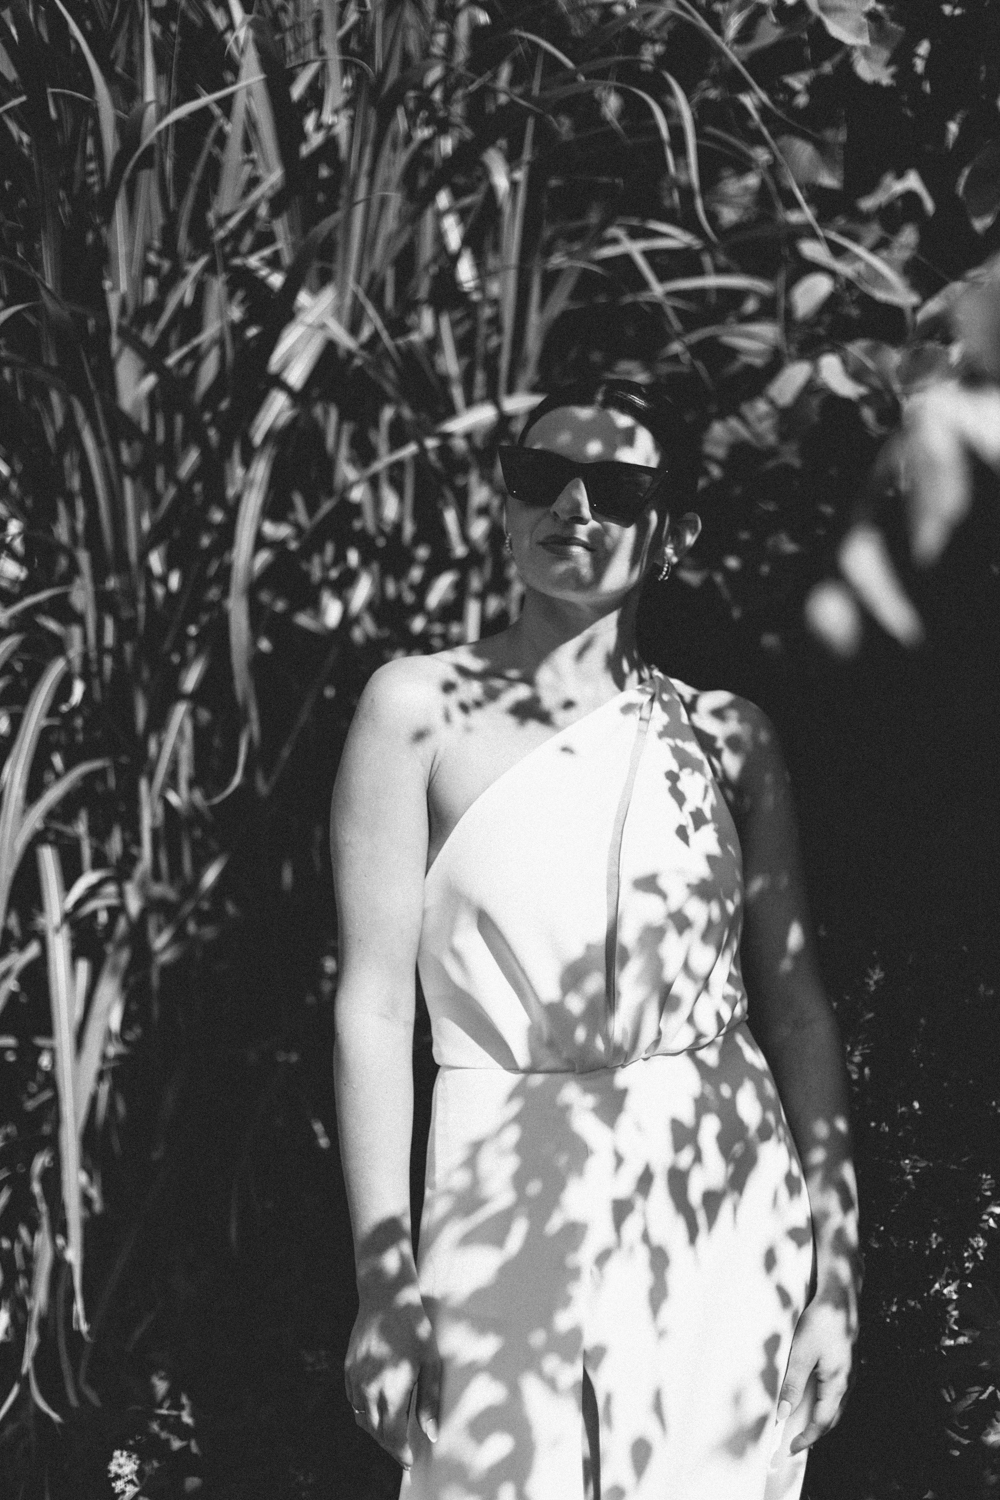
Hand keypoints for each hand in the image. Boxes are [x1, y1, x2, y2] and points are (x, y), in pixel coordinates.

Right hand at [345, 1292, 441, 1468]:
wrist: (386, 1297)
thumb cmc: (415, 1328)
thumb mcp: (430, 1362)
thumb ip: (429, 1401)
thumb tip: (430, 1434)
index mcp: (390, 1390)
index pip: (392, 1436)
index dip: (401, 1453)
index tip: (409, 1461)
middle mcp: (368, 1389)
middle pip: (376, 1432)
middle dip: (390, 1445)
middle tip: (404, 1452)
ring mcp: (355, 1380)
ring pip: (362, 1419)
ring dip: (376, 1431)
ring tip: (392, 1434)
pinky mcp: (348, 1370)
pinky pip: (353, 1402)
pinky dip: (364, 1414)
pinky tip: (377, 1411)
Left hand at [777, 1286, 856, 1454]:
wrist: (839, 1297)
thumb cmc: (820, 1322)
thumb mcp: (801, 1353)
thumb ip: (793, 1385)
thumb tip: (783, 1413)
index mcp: (838, 1384)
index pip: (822, 1422)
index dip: (807, 1438)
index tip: (791, 1449)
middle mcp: (847, 1383)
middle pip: (831, 1419)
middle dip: (813, 1433)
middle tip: (794, 1442)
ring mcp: (848, 1374)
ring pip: (835, 1406)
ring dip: (819, 1419)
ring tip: (800, 1425)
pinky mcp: (845, 1364)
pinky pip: (836, 1393)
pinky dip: (823, 1404)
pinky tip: (810, 1399)